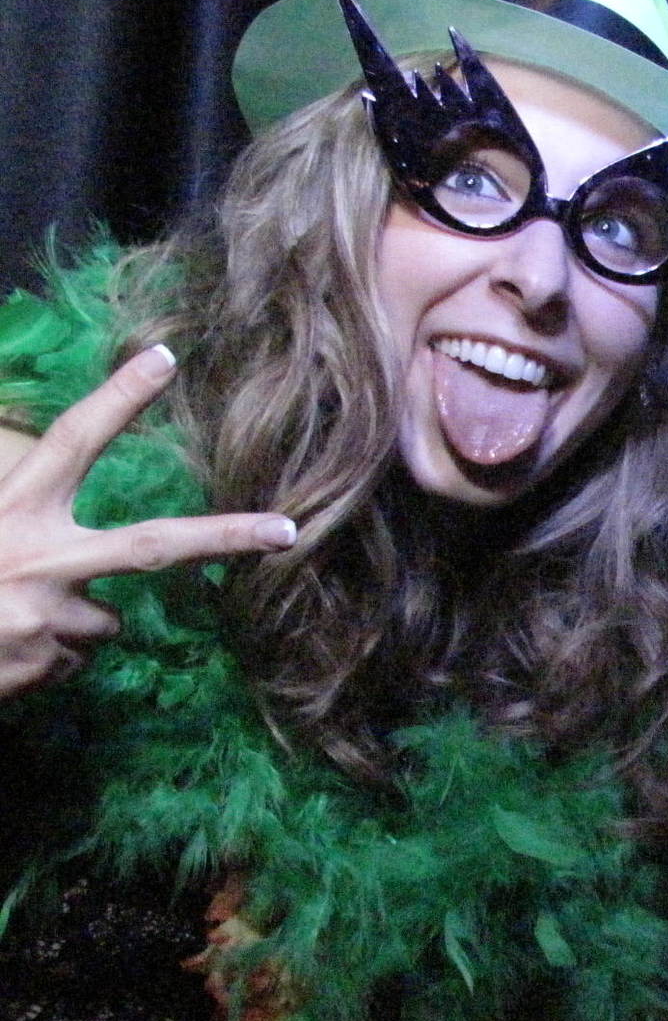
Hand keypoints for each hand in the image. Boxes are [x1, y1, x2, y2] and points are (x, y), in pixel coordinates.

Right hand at [0, 344, 296, 699]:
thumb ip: (26, 515)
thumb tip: (78, 527)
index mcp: (12, 506)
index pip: (73, 440)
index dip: (118, 398)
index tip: (165, 359)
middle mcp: (38, 555)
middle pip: (154, 546)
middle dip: (226, 536)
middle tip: (287, 531)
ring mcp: (47, 614)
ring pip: (106, 620)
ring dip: (73, 623)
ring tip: (10, 621)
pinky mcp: (47, 661)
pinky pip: (76, 657)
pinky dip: (50, 655)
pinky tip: (7, 649)